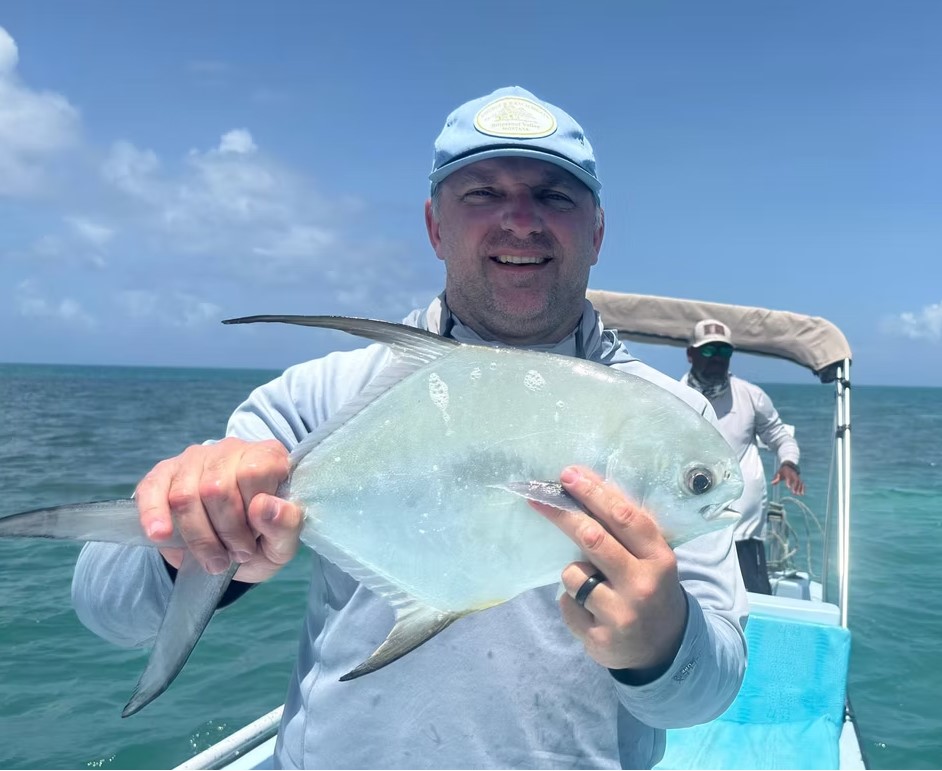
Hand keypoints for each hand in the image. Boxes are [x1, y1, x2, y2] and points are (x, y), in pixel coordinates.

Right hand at [134, 437, 302, 582]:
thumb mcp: (283, 543)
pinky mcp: (164, 473)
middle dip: (226, 532)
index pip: (254, 472)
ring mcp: (195, 458)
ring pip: (185, 495)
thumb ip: (285, 525)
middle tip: (236, 553)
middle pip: (216, 488)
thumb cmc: (261, 540)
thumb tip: (264, 506)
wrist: (229, 551)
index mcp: (268, 457)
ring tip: (214, 558)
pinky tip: (160, 535)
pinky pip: (152, 490)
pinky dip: (153, 516)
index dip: (251, 512)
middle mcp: (231, 449)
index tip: (256, 538)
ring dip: (199, 537)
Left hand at [531, 466, 687, 672]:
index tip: (568, 475)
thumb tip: (582, 481)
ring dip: (574, 573)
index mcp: (659, 558)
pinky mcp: (599, 639)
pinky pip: (567, 604)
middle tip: (540, 497)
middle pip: (593, 539)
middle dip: (563, 515)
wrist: (664, 648)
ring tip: (594, 586)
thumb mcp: (650, 557)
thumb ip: (623, 526)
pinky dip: (572, 602)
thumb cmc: (649, 586)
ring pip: (573, 574)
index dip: (594, 493)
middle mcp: (643, 585)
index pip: (624, 517)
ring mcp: (621, 614)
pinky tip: (592, 612)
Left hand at [771, 463, 804, 495]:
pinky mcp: (799, 479)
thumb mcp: (778, 473)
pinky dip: (803, 488)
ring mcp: (797, 477)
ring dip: (800, 488)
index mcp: (788, 473)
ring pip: (800, 482)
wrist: (789, 466)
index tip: (788, 487)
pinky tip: (802, 494)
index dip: (789, 482)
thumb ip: (775, 478)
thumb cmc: (782, 471)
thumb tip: (772, 483)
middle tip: (794, 493)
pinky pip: (802, 483)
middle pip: (796, 480)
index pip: (789, 477)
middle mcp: (794, 475)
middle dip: (796, 486)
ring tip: (799, 495)